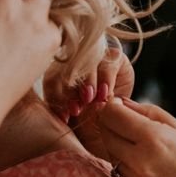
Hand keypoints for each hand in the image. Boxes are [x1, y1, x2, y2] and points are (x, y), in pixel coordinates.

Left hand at [43, 38, 134, 157]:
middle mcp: (76, 61)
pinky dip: (105, 81)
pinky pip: (107, 65)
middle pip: (67, 70)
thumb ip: (65, 114)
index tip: (64, 117)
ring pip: (86, 64)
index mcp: (60, 74)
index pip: (52, 81)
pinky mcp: (116, 56)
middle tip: (76, 110)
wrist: (123, 109)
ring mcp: (96, 56)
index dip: (56, 98)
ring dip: (87, 84)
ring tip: (91, 100)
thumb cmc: (94, 114)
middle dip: (70, 91)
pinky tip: (105, 95)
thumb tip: (58, 120)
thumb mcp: (77, 117)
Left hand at [97, 98, 175, 176]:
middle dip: (112, 124)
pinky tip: (152, 167)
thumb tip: (123, 102)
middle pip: (105, 134)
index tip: (119, 106)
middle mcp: (138, 162)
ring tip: (146, 147)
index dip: (112, 107)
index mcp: (153, 139)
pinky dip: (129, 166)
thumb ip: (150, 113)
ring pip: (111, 154)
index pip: (111, 116)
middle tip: (128, 122)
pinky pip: (122, 174)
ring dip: (120, 146)